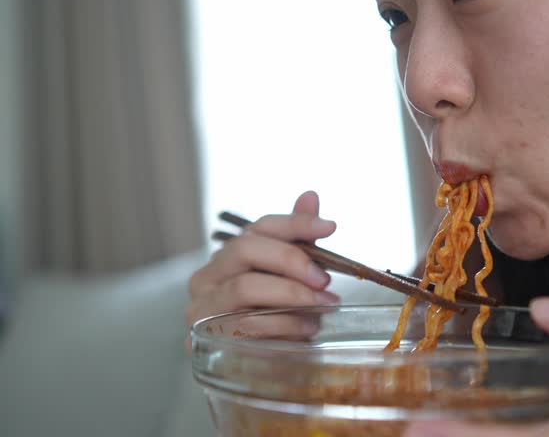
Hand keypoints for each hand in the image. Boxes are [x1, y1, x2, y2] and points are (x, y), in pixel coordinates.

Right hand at [184, 191, 340, 348]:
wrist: (257, 369)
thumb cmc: (275, 319)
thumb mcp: (292, 279)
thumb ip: (299, 240)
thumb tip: (310, 195)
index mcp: (231, 255)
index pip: (259, 226)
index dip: (295, 223)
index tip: (330, 227)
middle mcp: (209, 275)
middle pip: (246, 249)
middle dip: (291, 260)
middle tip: (324, 279)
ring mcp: (202, 307)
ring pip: (245, 288)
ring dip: (291, 296)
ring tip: (323, 306)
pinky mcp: (206, 338)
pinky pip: (246, 324)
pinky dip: (284, 325)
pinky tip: (307, 328)